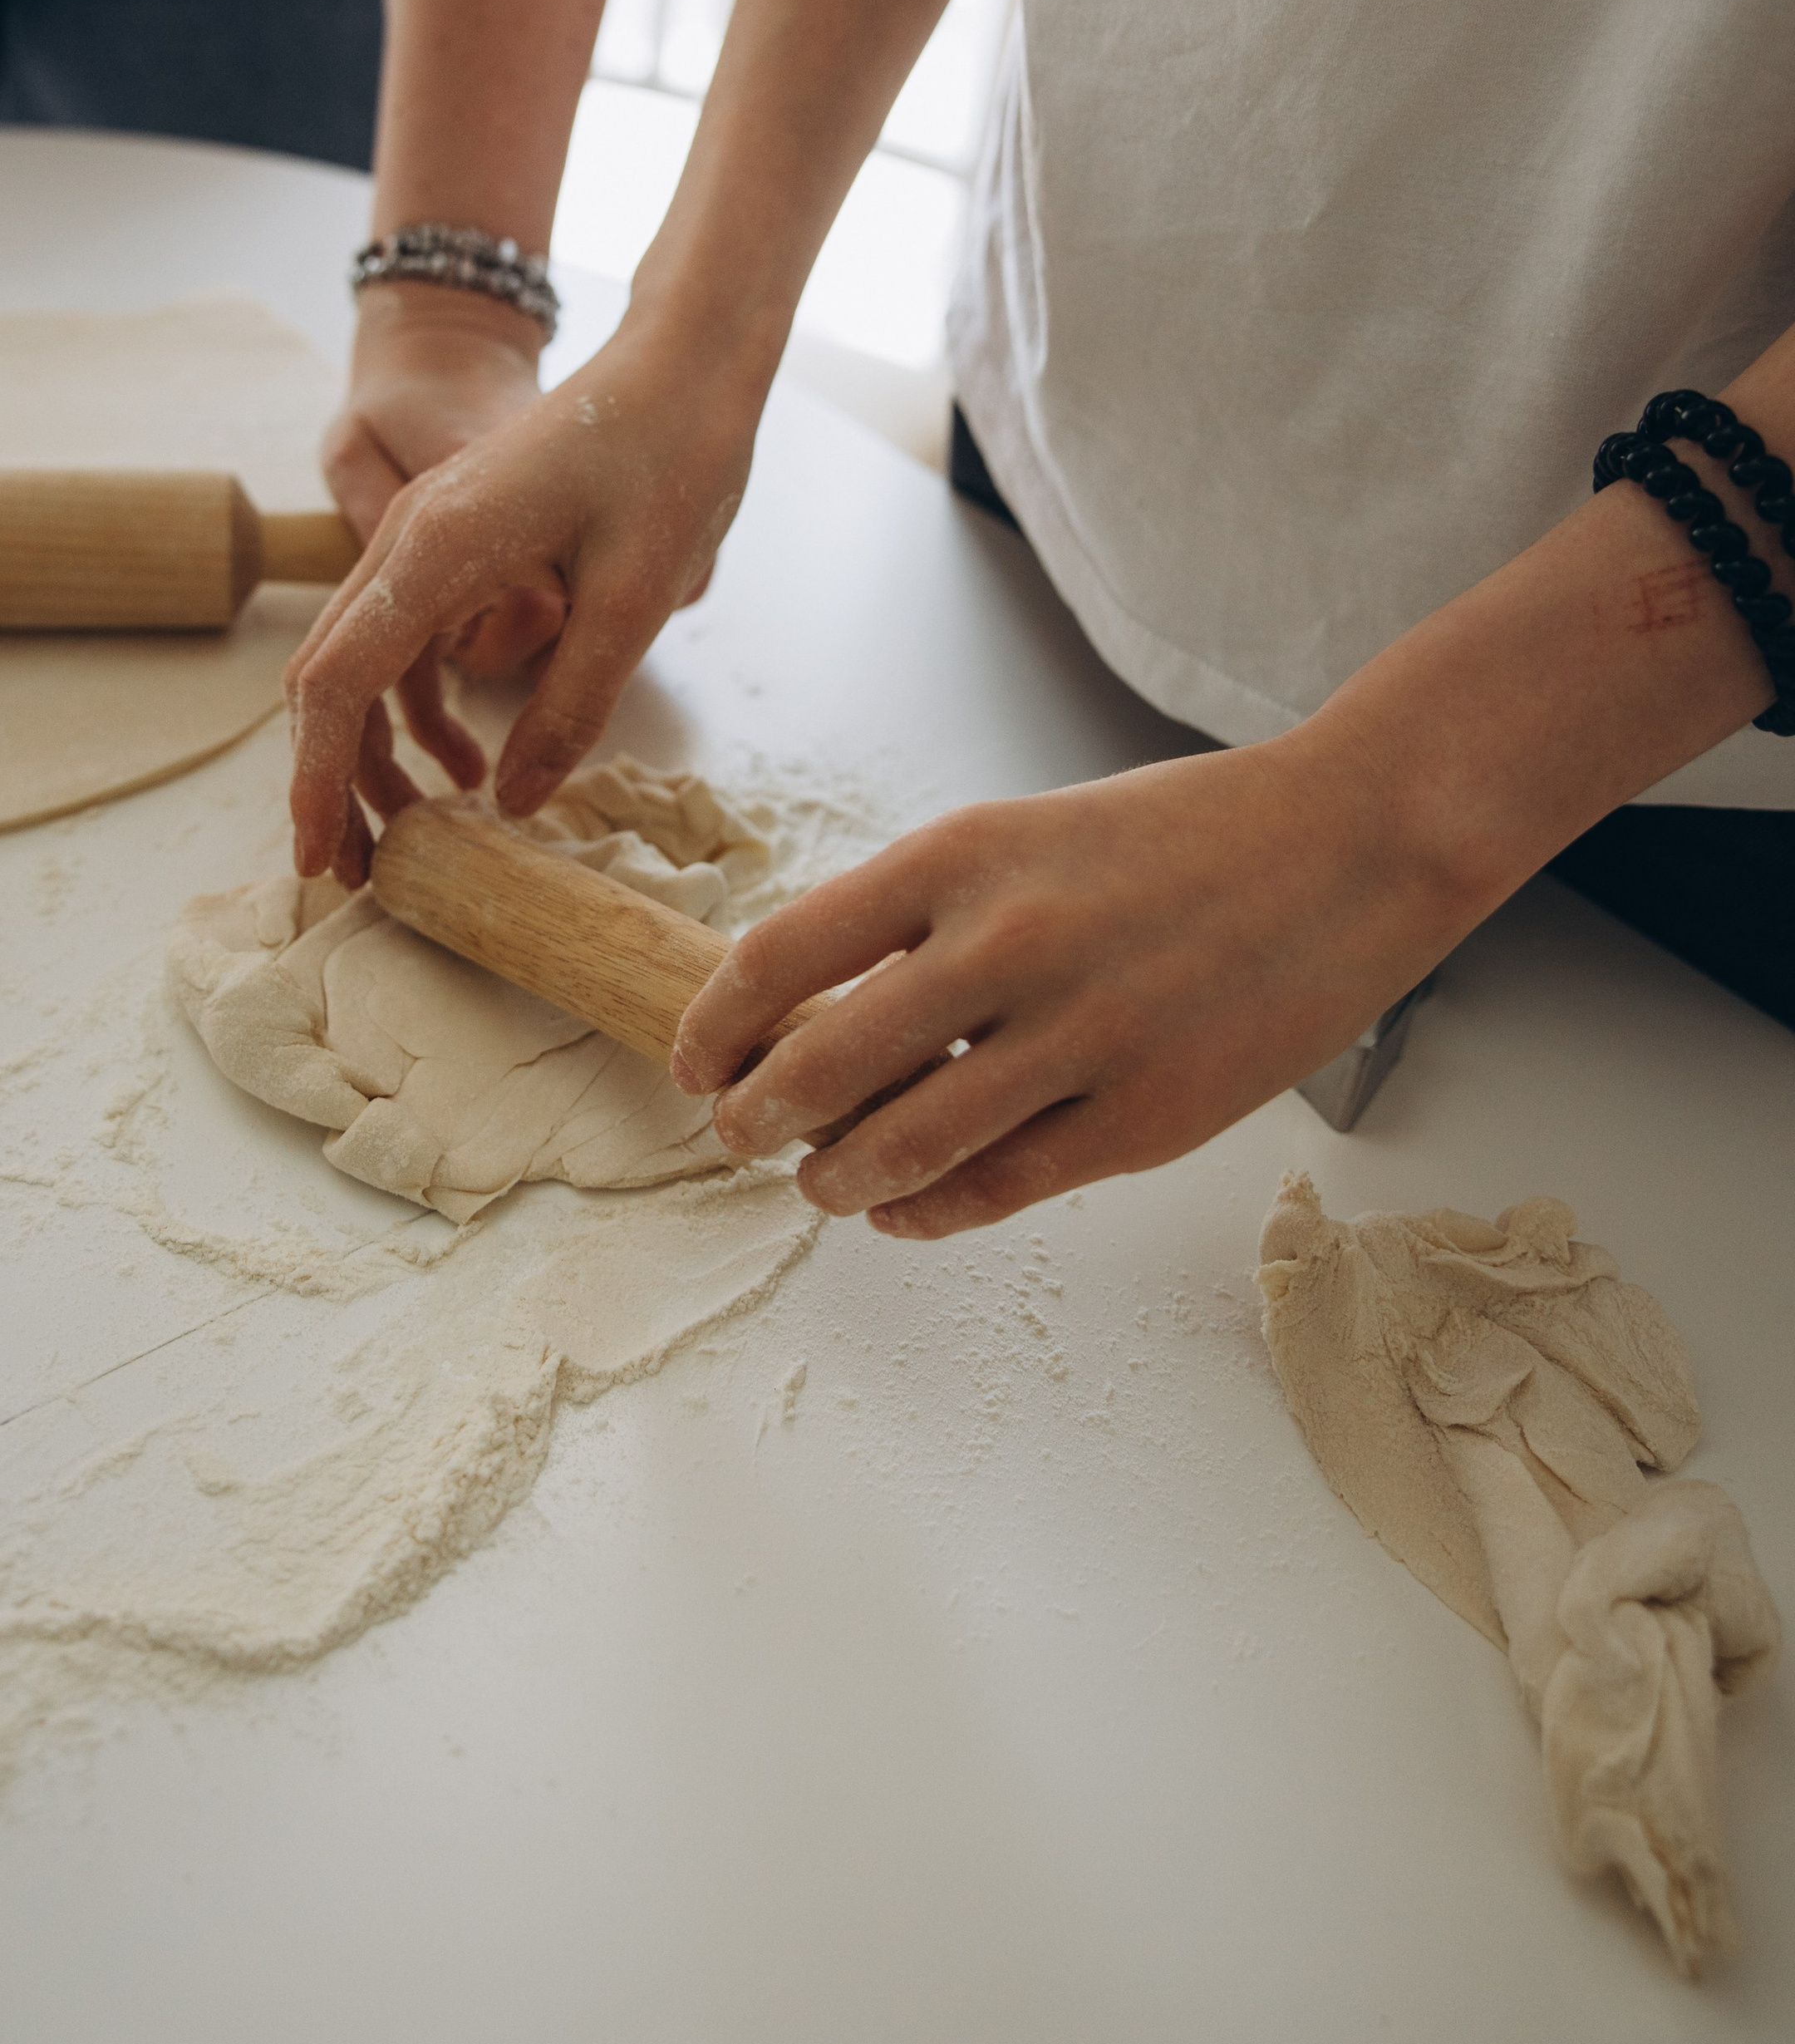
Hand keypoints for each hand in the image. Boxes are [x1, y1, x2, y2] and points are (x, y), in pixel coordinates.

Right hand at [288, 313, 761, 884]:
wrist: (688, 359)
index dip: (315, 779)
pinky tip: (471, 769)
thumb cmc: (671, 458)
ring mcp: (426, 534)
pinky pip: (408, 636)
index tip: (315, 857)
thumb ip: (571, 709)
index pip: (337, 683)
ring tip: (412, 836)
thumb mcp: (635, 600)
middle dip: (330, 779)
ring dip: (372, 749)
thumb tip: (511, 808)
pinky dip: (417, 707)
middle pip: (329, 676)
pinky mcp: (458, 538)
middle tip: (356, 872)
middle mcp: (407, 537)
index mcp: (436, 549)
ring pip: (361, 659)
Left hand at [671, 731, 1486, 1238]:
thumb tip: (815, 1008)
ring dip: (834, 1180)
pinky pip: (997, 1189)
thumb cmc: (1183, 832)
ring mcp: (1079, 1039)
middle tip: (740, 1134)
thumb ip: (925, 913)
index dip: (713, 1024)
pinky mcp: (1145, 1119)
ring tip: (820, 1182)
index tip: (693, 1060)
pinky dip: (926, 1211)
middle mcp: (1006, 944)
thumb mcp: (1025, 833)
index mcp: (961, 856)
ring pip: (901, 1149)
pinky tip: (903, 1209)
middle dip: (756, 1118)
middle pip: (819, 1067)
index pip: (780, 955)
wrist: (1351, 841)